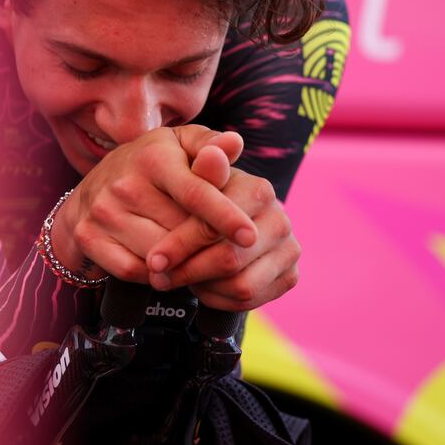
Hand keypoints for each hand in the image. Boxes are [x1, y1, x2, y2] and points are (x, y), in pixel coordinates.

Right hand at [52, 125, 257, 282]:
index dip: (225, 216)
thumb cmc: (150, 167)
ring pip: (158, 255)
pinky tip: (163, 263)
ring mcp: (103, 211)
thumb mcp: (179, 147)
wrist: (90, 191)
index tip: (251, 237)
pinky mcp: (88, 237)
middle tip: (223, 250)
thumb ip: (210, 146)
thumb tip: (234, 143)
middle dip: (205, 246)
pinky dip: (154, 273)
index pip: (195, 192)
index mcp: (153, 156)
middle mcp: (124, 183)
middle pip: (179, 231)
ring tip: (192, 255)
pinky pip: (134, 270)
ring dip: (182, 263)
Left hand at [144, 167, 299, 311]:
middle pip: (230, 258)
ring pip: (240, 285)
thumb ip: (203, 171)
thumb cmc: (195, 196)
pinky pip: (248, 300)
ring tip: (176, 277)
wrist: (220, 221)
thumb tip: (221, 144)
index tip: (154, 259)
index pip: (217, 223)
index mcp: (259, 190)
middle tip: (157, 276)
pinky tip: (200, 286)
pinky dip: (218, 299)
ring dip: (202, 286)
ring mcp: (290, 249)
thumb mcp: (189, 179)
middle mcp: (281, 220)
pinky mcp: (289, 276)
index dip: (183, 243)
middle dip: (189, 269)